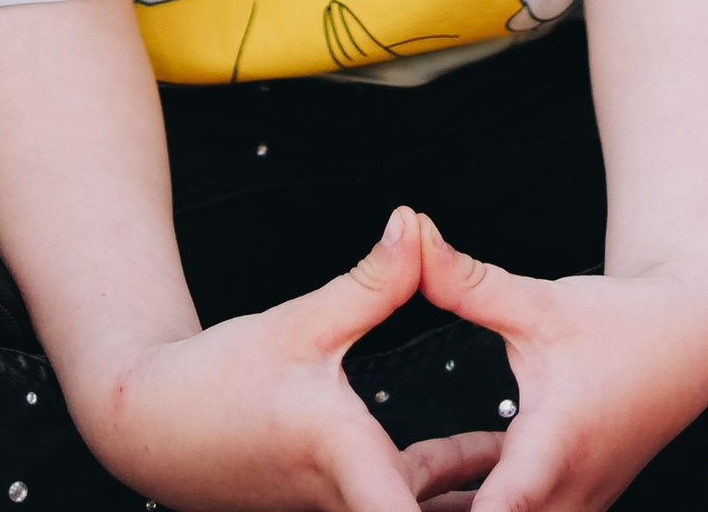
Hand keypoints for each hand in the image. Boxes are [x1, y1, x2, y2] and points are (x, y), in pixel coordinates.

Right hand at [81, 208, 504, 511]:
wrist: (153, 424)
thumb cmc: (218, 379)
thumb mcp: (300, 322)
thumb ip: (370, 281)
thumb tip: (416, 224)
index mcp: (347, 460)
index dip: (477, 505)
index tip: (515, 494)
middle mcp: (349, 499)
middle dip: (488, 498)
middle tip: (554, 485)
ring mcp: (342, 505)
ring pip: (424, 508)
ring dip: (473, 491)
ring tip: (534, 463)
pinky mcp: (337, 496)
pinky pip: (404, 496)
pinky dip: (444, 483)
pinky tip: (486, 453)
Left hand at [415, 217, 707, 511]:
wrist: (687, 345)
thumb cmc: (620, 324)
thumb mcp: (538, 301)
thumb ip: (467, 281)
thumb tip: (411, 238)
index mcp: (553, 450)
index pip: (500, 511)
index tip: (405, 508)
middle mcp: (566, 498)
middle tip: (378, 498)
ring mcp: (573, 509)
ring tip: (397, 490)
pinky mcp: (572, 506)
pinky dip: (475, 510)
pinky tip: (432, 492)